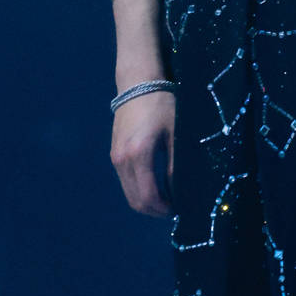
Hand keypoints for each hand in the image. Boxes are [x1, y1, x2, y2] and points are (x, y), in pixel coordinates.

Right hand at [110, 89, 174, 216]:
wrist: (138, 85)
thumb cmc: (162, 106)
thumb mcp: (176, 135)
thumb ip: (176, 165)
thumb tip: (181, 192)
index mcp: (139, 154)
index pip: (148, 196)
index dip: (164, 209)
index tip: (180, 209)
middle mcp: (123, 159)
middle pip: (136, 201)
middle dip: (155, 211)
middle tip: (174, 209)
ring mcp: (116, 158)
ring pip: (129, 194)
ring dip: (147, 202)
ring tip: (168, 199)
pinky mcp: (115, 154)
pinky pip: (126, 182)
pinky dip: (140, 190)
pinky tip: (156, 186)